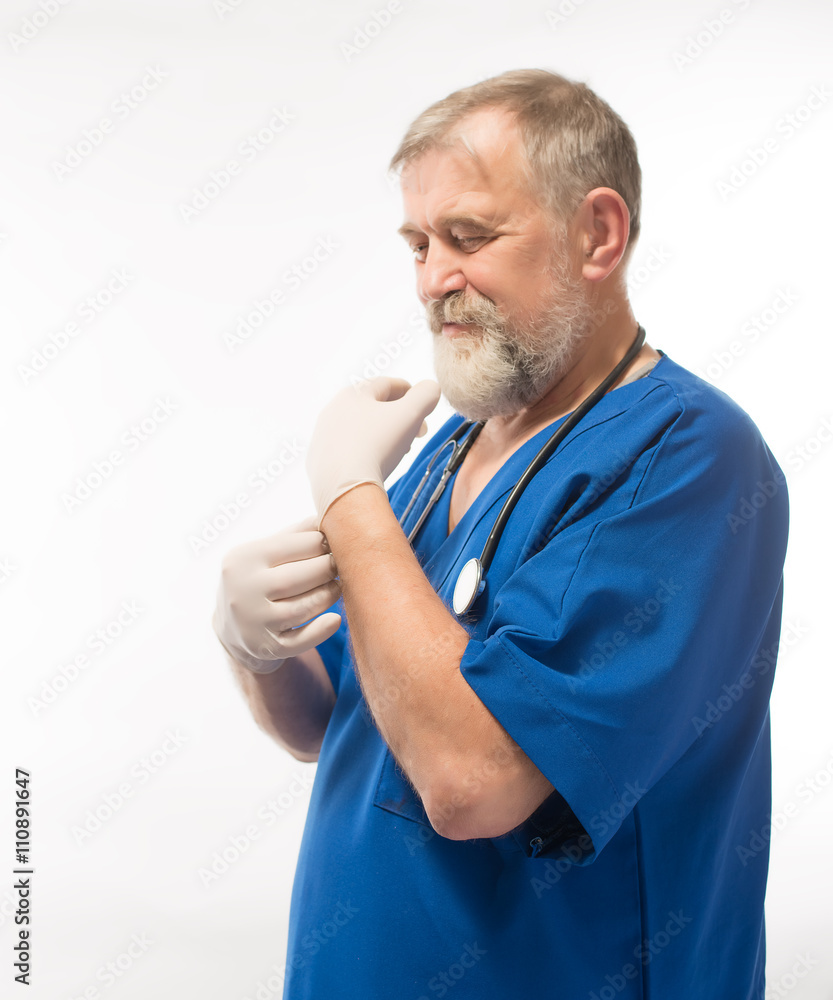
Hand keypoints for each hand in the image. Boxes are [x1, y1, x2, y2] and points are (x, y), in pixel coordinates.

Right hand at [212, 515, 341, 673]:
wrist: (231, 629)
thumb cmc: (258, 578)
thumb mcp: (263, 552)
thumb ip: (294, 534)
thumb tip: (329, 511)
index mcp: (244, 558)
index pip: (295, 545)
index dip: (323, 543)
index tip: (337, 543)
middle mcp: (244, 590)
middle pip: (300, 576)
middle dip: (328, 568)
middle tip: (342, 565)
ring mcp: (254, 622)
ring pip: (303, 608)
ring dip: (328, 595)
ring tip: (338, 587)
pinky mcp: (266, 647)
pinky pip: (300, 641)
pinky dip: (321, 630)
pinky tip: (335, 619)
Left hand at [306, 376, 440, 529]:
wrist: (344, 488)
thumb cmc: (378, 446)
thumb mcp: (411, 414)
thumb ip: (426, 395)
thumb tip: (430, 388)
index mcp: (353, 393)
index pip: (387, 384)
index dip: (411, 393)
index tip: (423, 406)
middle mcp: (332, 410)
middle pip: (373, 407)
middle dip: (398, 417)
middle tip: (416, 433)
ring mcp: (322, 436)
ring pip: (359, 429)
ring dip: (382, 435)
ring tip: (398, 450)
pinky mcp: (318, 461)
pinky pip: (346, 450)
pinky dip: (363, 452)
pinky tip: (373, 465)